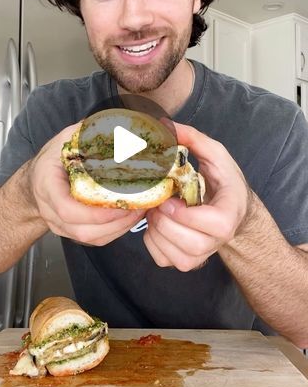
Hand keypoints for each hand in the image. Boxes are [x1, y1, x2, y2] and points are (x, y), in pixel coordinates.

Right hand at [27, 122, 144, 245]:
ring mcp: (60, 225)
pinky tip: (129, 218)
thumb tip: (122, 128)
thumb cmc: (52, 159)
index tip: (121, 204)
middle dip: (115, 223)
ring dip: (119, 229)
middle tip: (140, 207)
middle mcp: (51, 211)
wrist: (34, 182)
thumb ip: (88, 134)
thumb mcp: (65, 139)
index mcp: (47, 185)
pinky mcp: (71, 232)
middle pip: (82, 230)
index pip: (67, 209)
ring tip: (140, 212)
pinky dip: (115, 232)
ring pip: (91, 238)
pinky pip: (94, 240)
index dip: (95, 213)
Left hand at [143, 123, 251, 270]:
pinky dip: (152, 242)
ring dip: (156, 232)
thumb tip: (164, 125)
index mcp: (228, 216)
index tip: (171, 199)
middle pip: (189, 244)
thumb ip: (193, 139)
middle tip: (157, 203)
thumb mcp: (216, 156)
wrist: (233, 213)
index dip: (187, 215)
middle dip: (164, 222)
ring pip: (173, 256)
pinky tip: (157, 225)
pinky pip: (162, 259)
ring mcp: (201, 256)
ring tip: (156, 212)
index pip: (214, 225)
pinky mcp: (186, 262)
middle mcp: (217, 241)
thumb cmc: (224, 184)